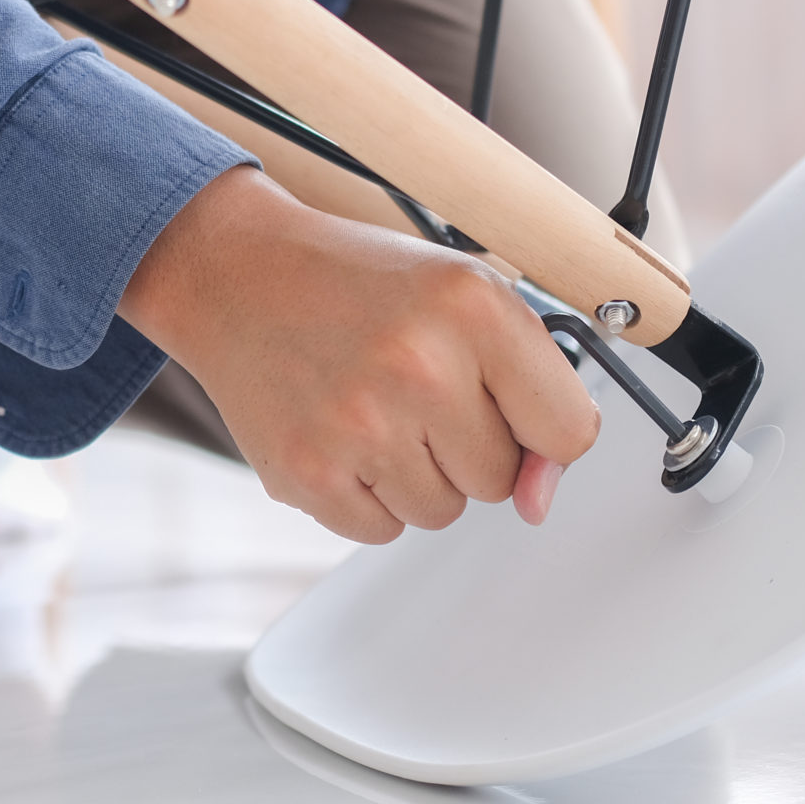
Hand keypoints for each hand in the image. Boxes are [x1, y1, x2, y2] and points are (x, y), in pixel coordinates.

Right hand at [119, 167, 599, 543]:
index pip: (569, 431)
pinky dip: (365, 493)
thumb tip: (540, 502)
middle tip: (412, 387)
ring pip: (442, 511)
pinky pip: (381, 530)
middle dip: (465, 445)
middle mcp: (418, 364)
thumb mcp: (462, 297)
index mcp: (473, 306)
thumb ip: (530, 391)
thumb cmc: (354, 283)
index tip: (505, 407)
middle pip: (499, 480)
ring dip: (415, 473)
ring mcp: (359, 425)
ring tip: (371, 405)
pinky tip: (338, 431)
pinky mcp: (307, 474)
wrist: (236, 273)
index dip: (542, 430)